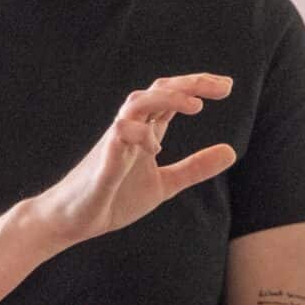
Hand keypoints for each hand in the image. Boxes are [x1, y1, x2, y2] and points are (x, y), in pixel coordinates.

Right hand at [22, 74, 237, 250]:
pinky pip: (119, 133)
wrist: (72, 220)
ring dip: (167, 98)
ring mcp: (115, 141)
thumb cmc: (114, 198)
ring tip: (195, 106)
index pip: (171, 98)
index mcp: (145, 132)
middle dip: (191, 84)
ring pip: (138, 102)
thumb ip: (194, 167)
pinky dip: (140, 134)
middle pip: (159, 90)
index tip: (227, 87)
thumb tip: (232, 151)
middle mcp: (130, 129)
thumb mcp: (164, 184)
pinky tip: (156, 148)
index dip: (197, 87)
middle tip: (224, 87)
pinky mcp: (103, 159)